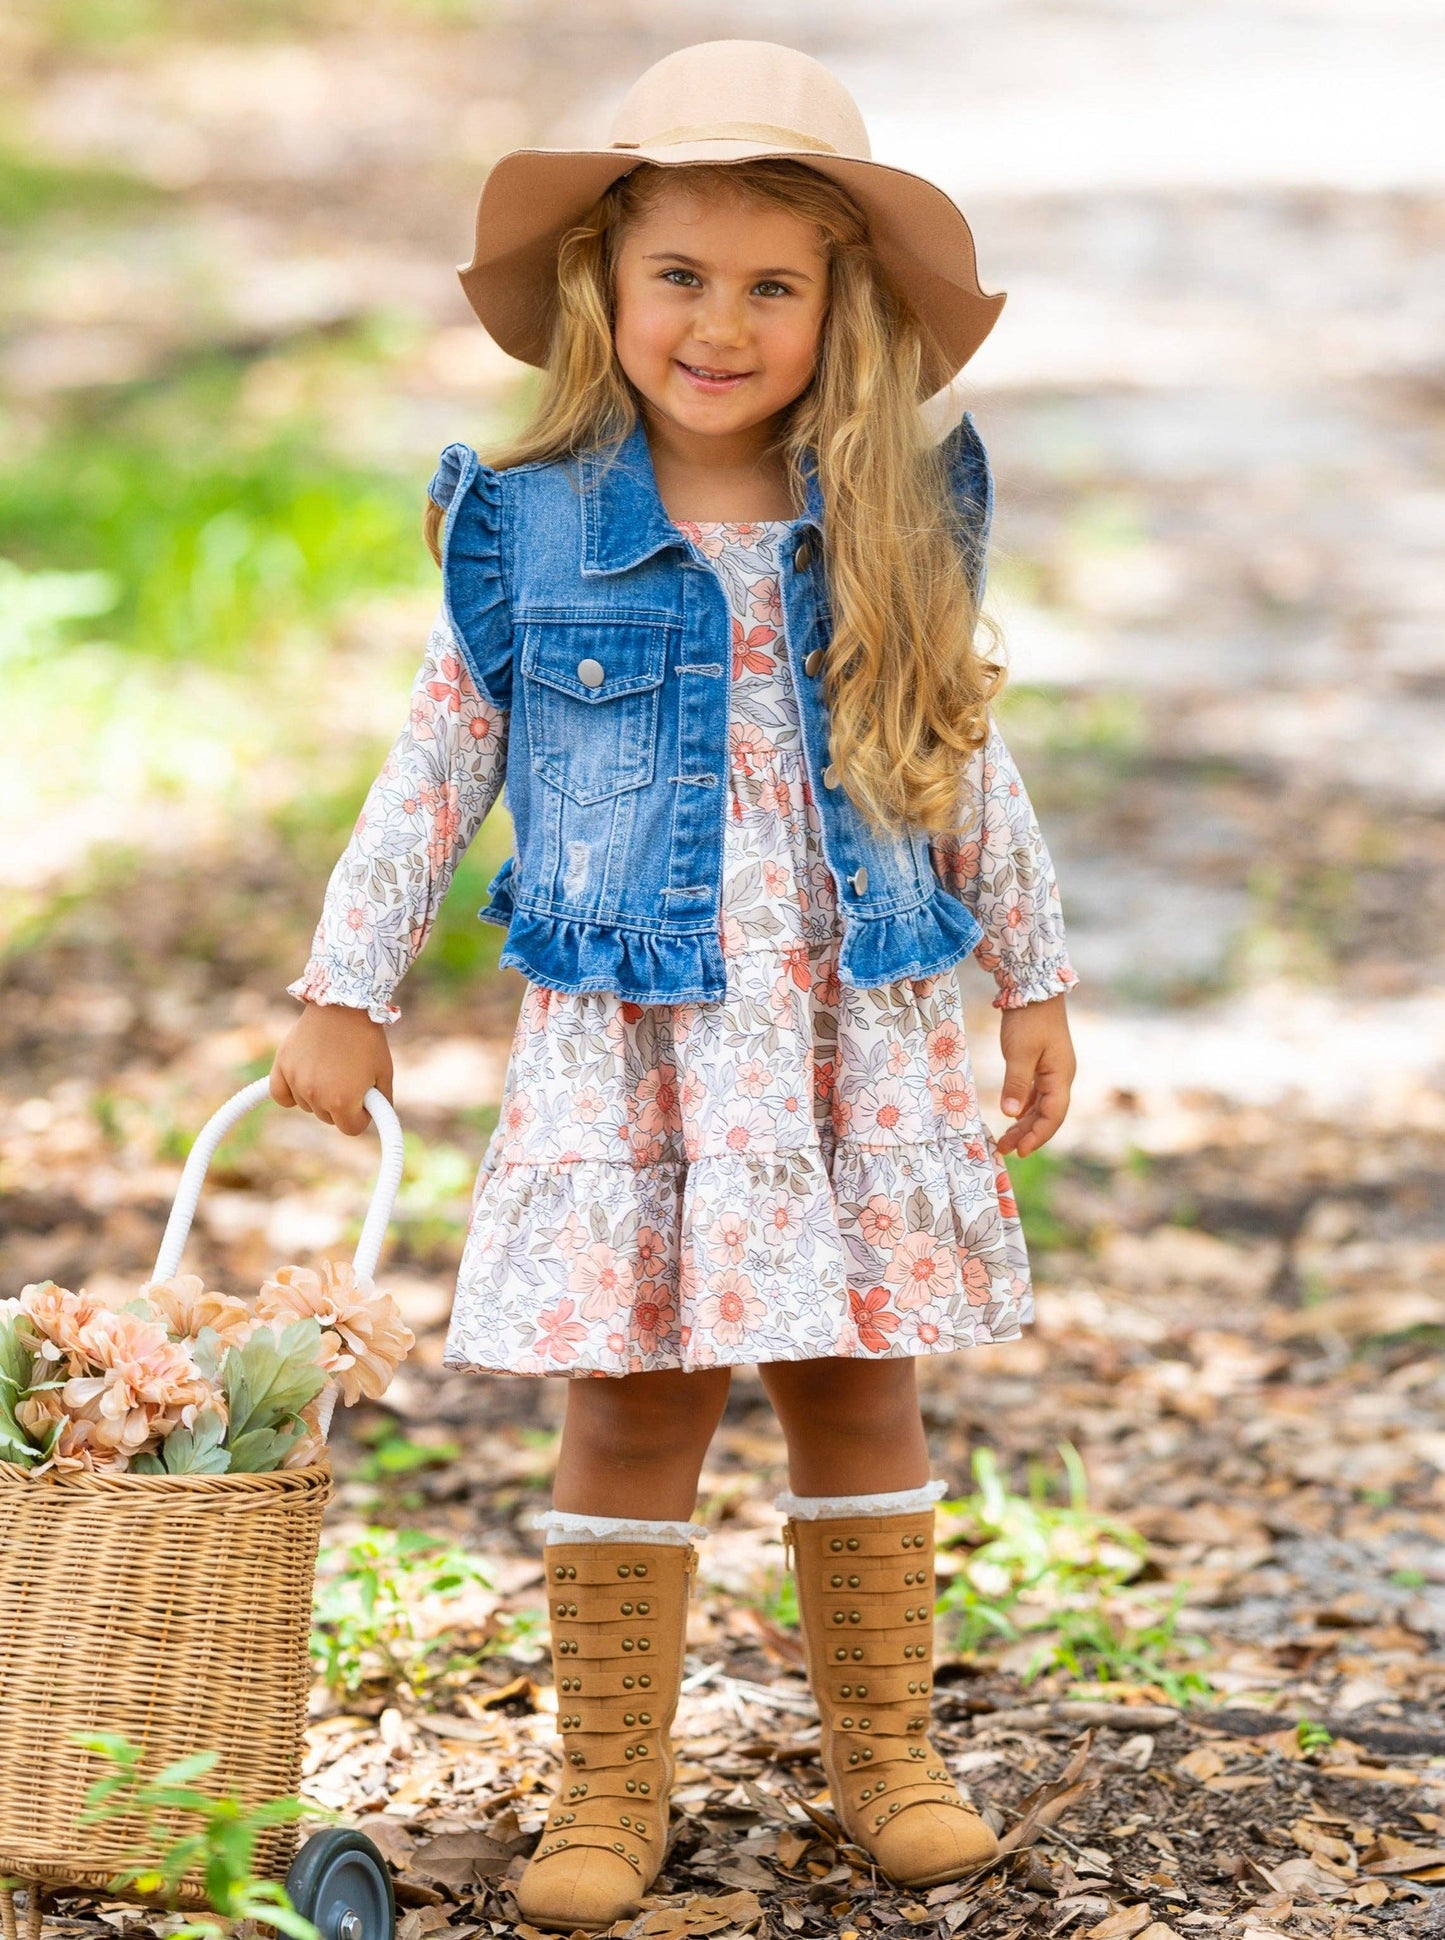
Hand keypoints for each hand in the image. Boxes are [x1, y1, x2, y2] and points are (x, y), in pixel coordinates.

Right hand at [270, 1002, 393, 1135]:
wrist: (344, 1006)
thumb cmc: (367, 1039)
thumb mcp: (384, 1074)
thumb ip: (380, 1104)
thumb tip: (373, 1119)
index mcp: (343, 1101)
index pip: (351, 1129)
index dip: (361, 1116)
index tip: (365, 1100)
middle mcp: (316, 1095)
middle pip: (328, 1118)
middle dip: (341, 1105)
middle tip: (350, 1079)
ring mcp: (296, 1080)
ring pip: (307, 1106)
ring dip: (318, 1096)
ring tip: (331, 1068)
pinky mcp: (281, 1066)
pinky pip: (280, 1095)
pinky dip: (290, 1093)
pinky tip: (303, 1081)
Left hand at [996, 993, 1073, 1157]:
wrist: (1034, 988)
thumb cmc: (1028, 1019)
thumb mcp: (1019, 1052)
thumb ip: (1016, 1084)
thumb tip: (1010, 1114)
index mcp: (1061, 1076)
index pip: (1053, 1115)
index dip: (1037, 1136)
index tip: (1020, 1151)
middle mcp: (1061, 1077)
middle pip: (1047, 1114)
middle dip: (1027, 1134)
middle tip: (1004, 1150)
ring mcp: (1053, 1070)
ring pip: (1040, 1105)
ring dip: (1024, 1123)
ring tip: (1005, 1140)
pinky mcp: (1042, 1063)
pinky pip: (1036, 1093)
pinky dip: (1024, 1107)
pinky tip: (1013, 1116)